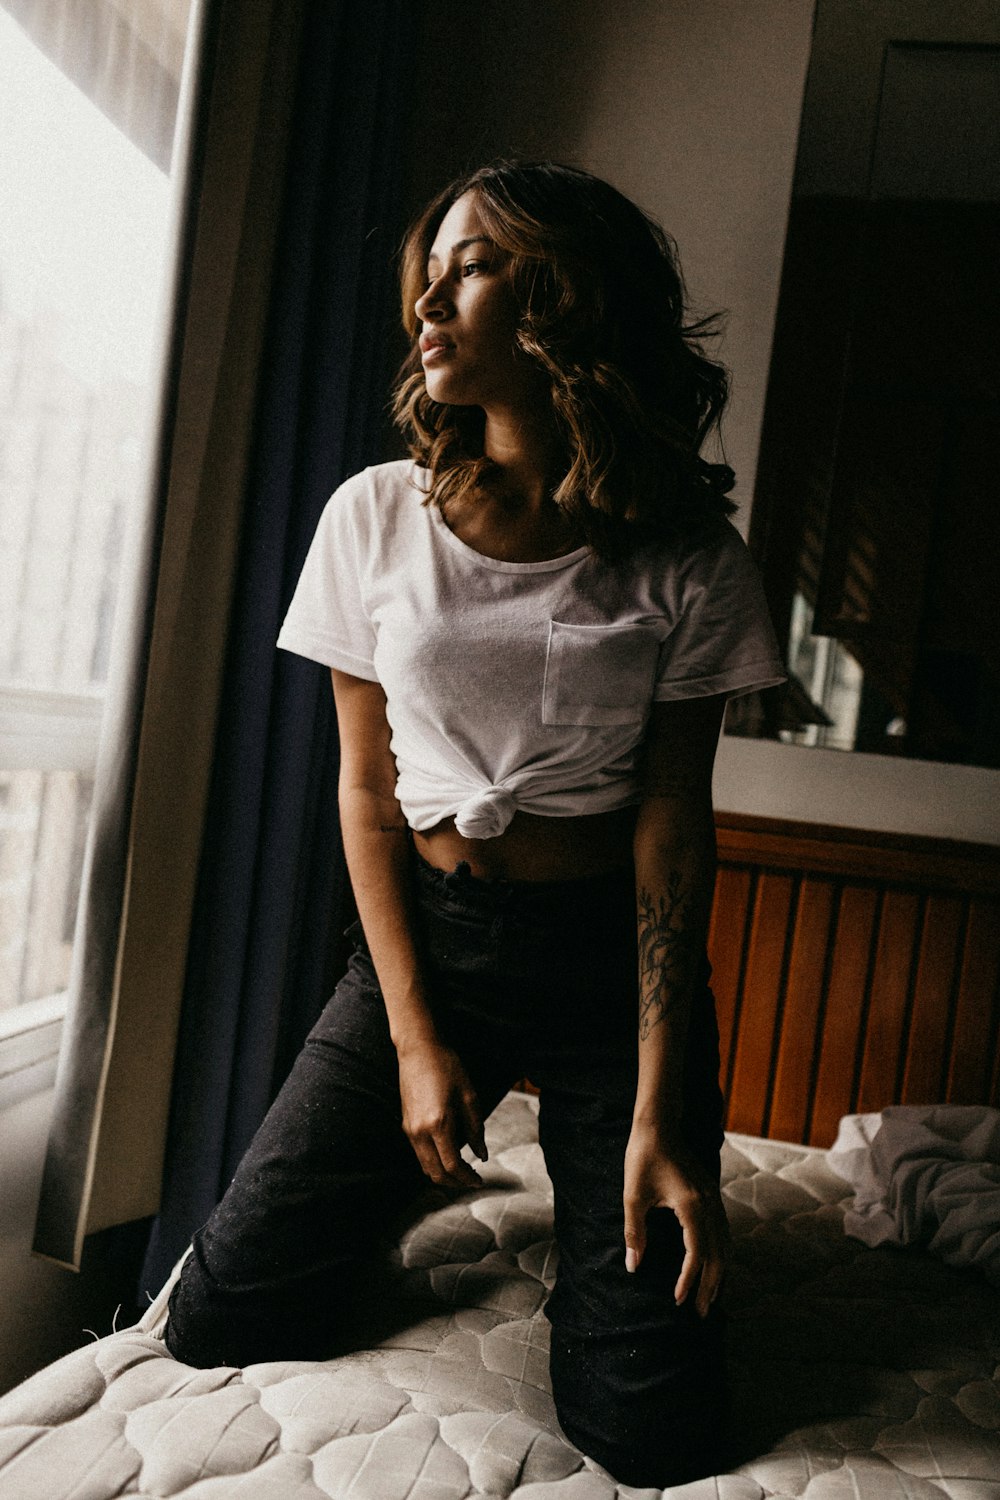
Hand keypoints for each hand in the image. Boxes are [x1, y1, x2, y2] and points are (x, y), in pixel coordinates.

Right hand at [396, 1037, 486, 1189]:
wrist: (418, 1049)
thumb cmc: (447, 1067)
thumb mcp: (469, 1096)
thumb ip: (476, 1129)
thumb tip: (482, 1155)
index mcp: (439, 1124)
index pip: (452, 1165)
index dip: (467, 1178)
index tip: (479, 1180)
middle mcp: (420, 1132)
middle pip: (436, 1173)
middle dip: (455, 1183)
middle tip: (471, 1181)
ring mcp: (409, 1130)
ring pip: (425, 1167)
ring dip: (443, 1175)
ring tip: (462, 1171)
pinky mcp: (405, 1125)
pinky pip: (419, 1154)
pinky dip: (433, 1162)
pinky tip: (448, 1155)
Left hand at [623, 1119, 728, 1316]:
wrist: (659, 1124)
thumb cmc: (643, 1157)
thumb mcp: (633, 1196)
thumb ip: (635, 1233)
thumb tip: (634, 1267)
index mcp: (692, 1206)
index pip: (697, 1253)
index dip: (689, 1280)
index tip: (679, 1300)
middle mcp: (709, 1204)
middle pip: (718, 1254)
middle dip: (710, 1286)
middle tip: (700, 1314)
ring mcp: (713, 1199)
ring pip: (725, 1245)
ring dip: (719, 1273)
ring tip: (710, 1297)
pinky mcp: (711, 1195)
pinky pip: (723, 1232)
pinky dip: (721, 1254)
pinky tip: (713, 1266)